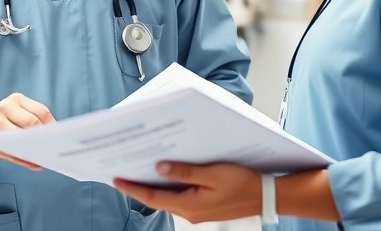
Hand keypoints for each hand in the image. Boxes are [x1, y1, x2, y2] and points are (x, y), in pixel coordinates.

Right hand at [0, 93, 53, 169]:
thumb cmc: (5, 123)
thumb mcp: (18, 114)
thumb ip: (34, 119)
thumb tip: (54, 133)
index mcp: (15, 99)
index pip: (40, 111)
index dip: (51, 125)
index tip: (57, 136)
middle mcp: (4, 108)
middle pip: (31, 123)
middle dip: (42, 136)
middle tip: (50, 146)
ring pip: (21, 138)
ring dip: (34, 149)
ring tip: (43, 156)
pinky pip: (12, 153)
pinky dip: (25, 160)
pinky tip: (34, 164)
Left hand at [114, 163, 261, 223]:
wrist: (264, 196)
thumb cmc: (242, 183)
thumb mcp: (212, 173)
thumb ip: (184, 171)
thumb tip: (159, 168)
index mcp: (189, 205)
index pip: (152, 198)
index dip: (132, 189)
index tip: (116, 179)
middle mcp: (189, 212)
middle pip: (156, 200)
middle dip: (138, 187)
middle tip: (122, 171)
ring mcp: (196, 212)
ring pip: (167, 199)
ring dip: (152, 188)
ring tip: (138, 171)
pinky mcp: (202, 208)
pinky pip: (178, 198)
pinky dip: (168, 188)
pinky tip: (165, 176)